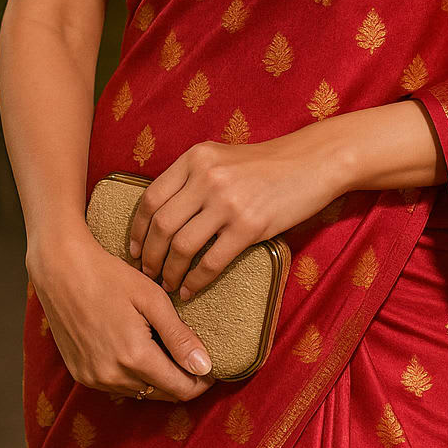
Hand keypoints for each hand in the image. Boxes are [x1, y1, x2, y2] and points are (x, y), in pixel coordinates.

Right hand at [26, 230, 216, 400]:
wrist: (61, 270)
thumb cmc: (110, 277)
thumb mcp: (152, 300)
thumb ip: (179, 337)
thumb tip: (205, 367)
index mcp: (134, 358)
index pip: (181, 389)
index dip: (201, 382)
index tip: (212, 367)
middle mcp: (112, 377)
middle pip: (162, 395)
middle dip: (182, 380)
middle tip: (193, 356)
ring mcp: (93, 379)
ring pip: (141, 392)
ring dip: (158, 379)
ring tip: (166, 348)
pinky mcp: (80, 375)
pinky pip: (119, 386)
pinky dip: (134, 375)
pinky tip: (139, 349)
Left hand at [127, 129, 350, 298]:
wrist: (313, 161)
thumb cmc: (267, 163)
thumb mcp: (222, 157)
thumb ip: (192, 178)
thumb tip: (162, 214)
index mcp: (195, 158)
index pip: (150, 198)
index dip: (137, 230)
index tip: (134, 250)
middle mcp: (206, 177)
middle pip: (161, 226)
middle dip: (149, 257)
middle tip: (147, 274)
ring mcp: (228, 202)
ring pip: (181, 247)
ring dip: (169, 272)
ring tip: (168, 284)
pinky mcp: (249, 226)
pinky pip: (211, 262)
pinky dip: (196, 281)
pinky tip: (191, 290)